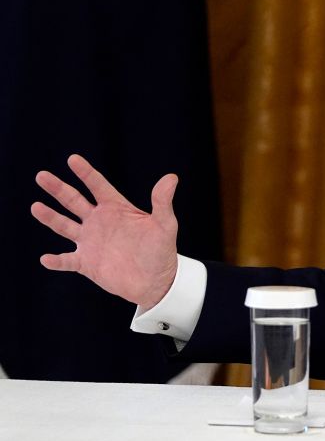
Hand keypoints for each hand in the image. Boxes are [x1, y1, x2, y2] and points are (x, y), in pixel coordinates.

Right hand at [30, 154, 179, 310]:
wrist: (156, 281)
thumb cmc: (161, 250)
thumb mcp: (165, 224)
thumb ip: (162, 202)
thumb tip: (172, 178)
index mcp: (116, 209)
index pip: (98, 186)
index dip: (86, 173)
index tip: (72, 159)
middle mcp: (99, 222)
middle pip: (74, 201)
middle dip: (58, 189)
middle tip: (41, 175)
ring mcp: (90, 242)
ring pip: (64, 226)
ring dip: (50, 217)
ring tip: (36, 207)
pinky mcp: (86, 263)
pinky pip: (67, 260)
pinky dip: (56, 261)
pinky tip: (46, 258)